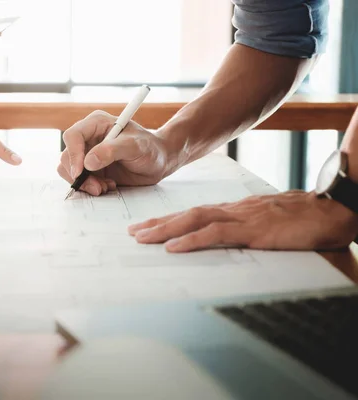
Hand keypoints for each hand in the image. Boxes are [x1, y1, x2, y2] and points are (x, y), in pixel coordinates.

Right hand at [57, 111, 175, 195]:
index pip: (73, 136)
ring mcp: (87, 154)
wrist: (158, 162)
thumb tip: (88, 162)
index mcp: (96, 124)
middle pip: (67, 156)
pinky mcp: (90, 169)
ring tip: (105, 187)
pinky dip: (89, 187)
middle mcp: (88, 138)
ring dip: (84, 183)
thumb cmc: (150, 148)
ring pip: (69, 170)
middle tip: (97, 187)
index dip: (73, 154)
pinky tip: (107, 186)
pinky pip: (79, 180)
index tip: (80, 172)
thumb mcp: (135, 147)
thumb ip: (111, 151)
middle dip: (79, 175)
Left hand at [128, 191, 357, 251]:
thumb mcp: (267, 224)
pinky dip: (192, 239)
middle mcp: (232, 210)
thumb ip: (245, 229)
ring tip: (142, 238)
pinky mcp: (252, 230)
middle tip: (132, 232)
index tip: (147, 226)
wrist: (331, 209)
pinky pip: (215, 234)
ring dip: (165, 230)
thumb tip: (226, 238)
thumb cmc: (302, 218)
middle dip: (157, 223)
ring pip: (194, 220)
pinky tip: (173, 247)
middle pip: (186, 214)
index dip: (169, 220)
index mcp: (234, 210)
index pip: (194, 213)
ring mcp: (241, 218)